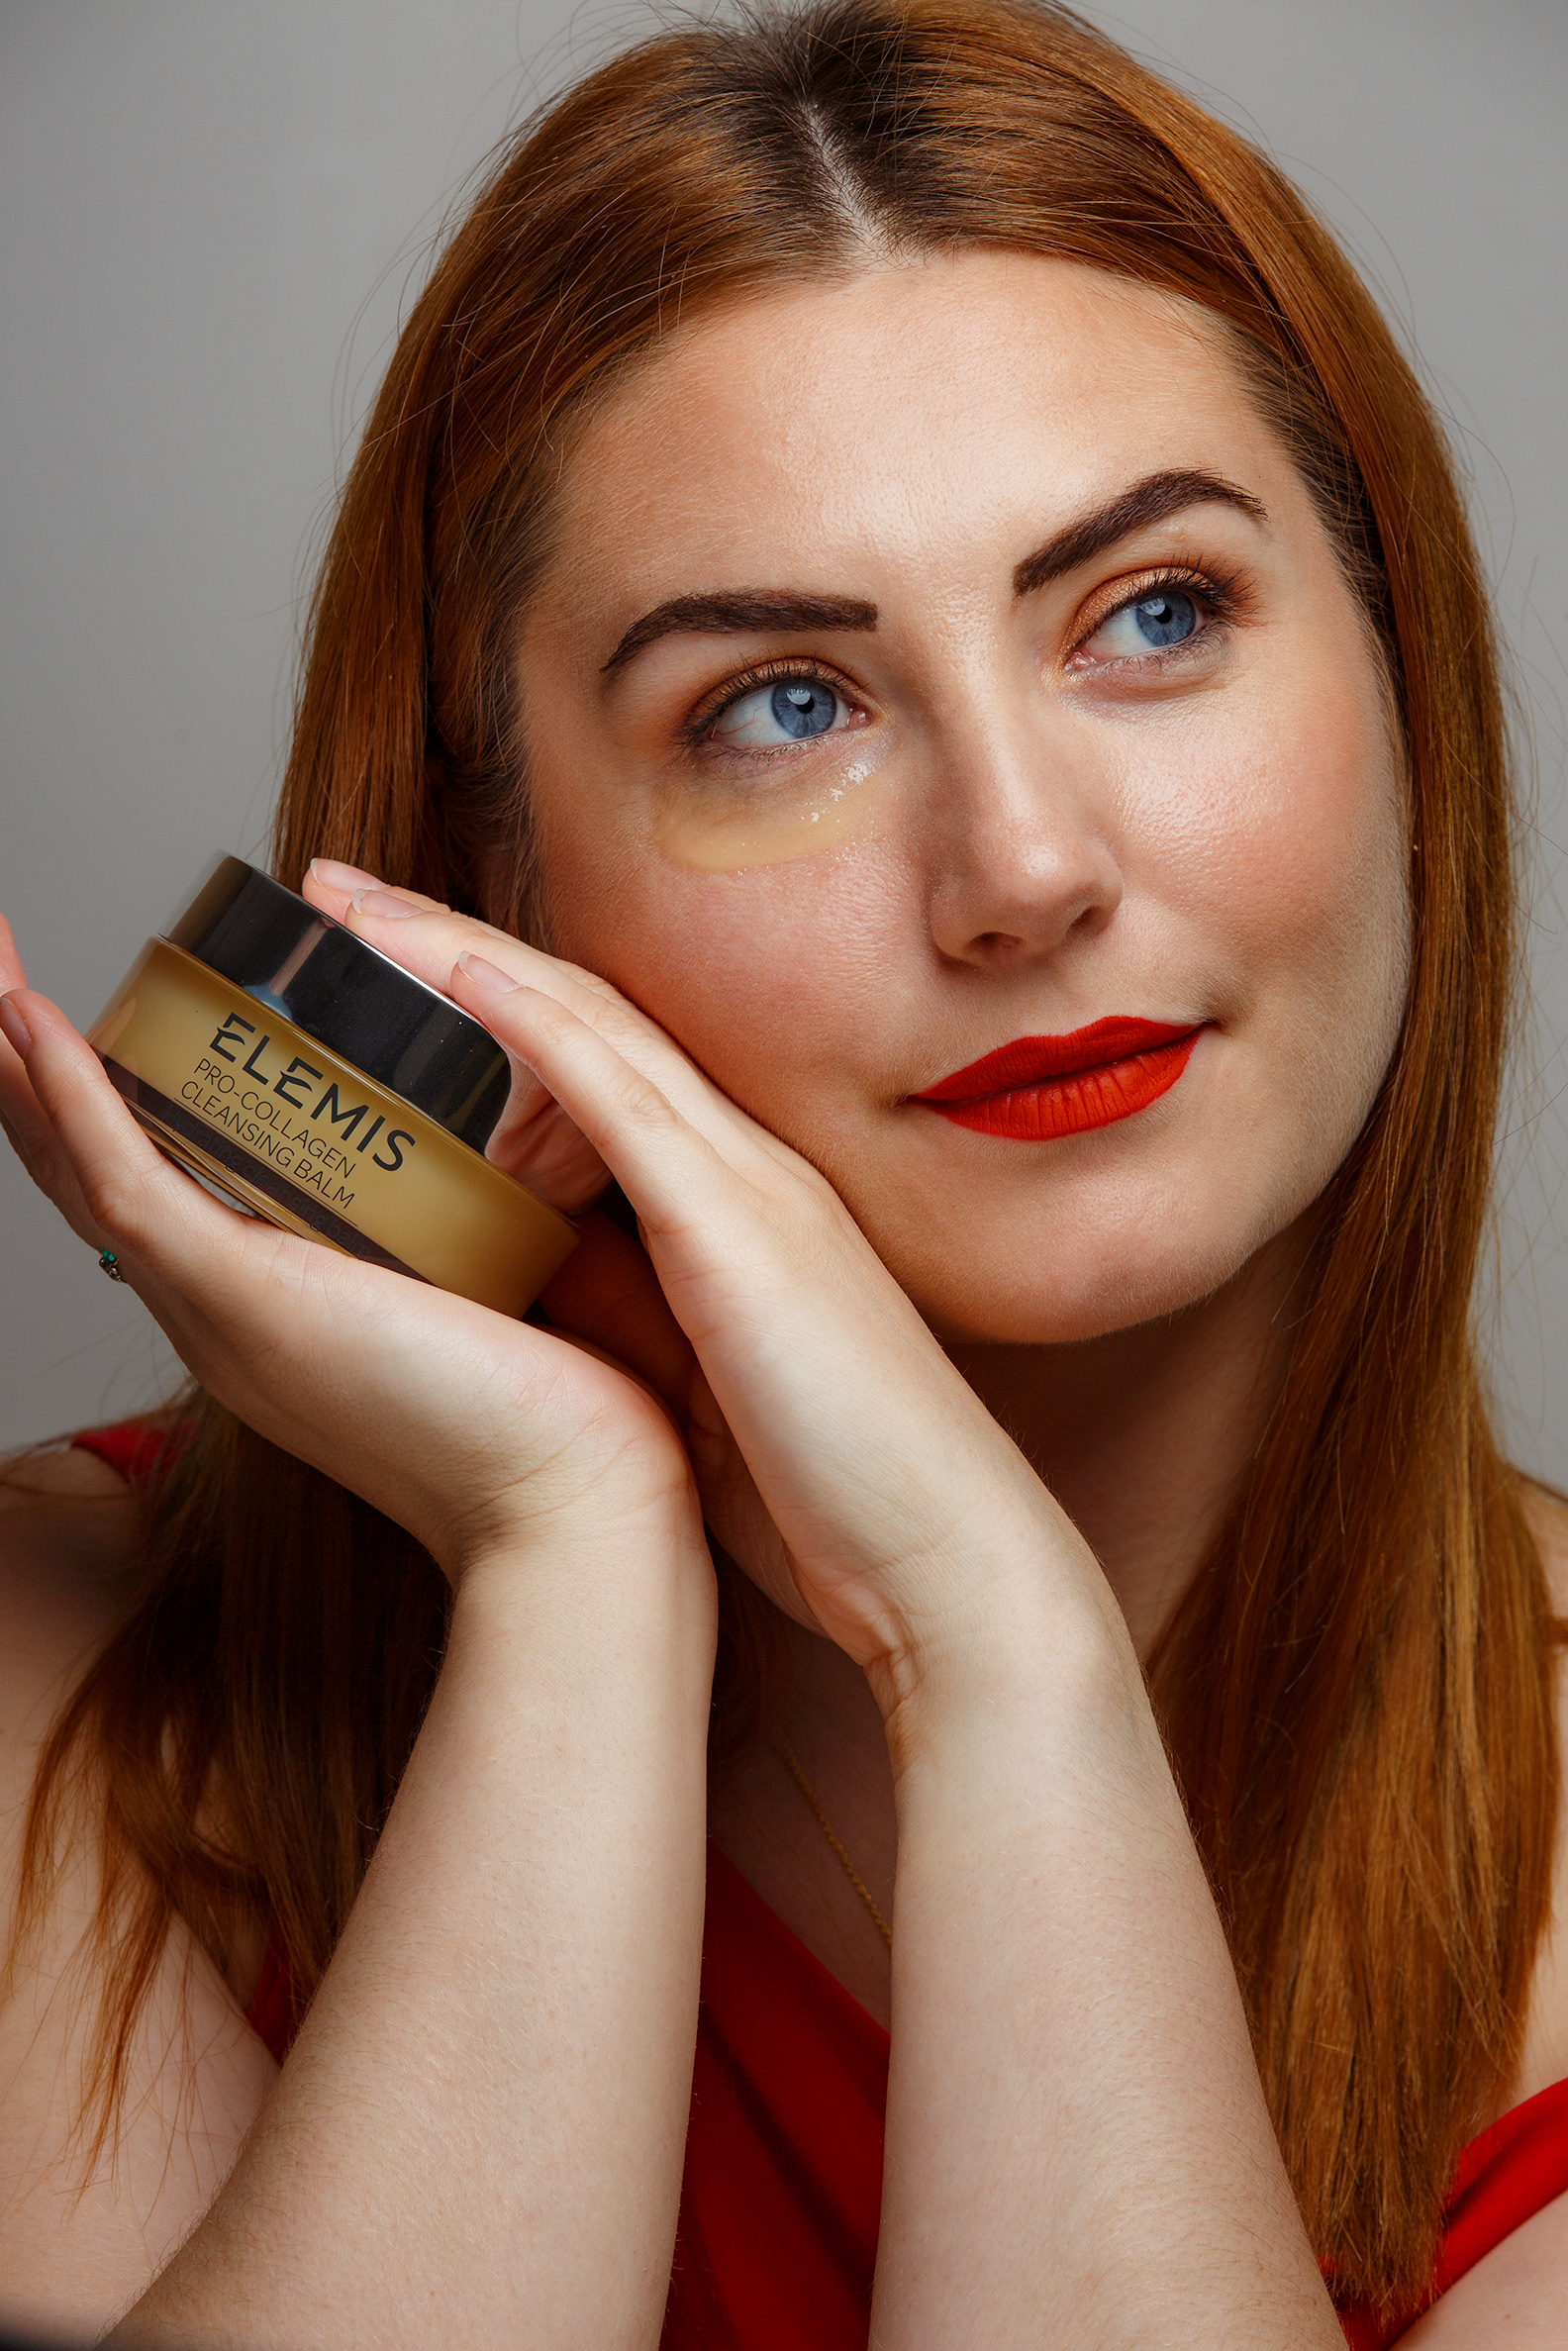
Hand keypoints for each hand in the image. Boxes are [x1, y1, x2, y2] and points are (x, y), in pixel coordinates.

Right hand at [0, 911, 704, 1585]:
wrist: (571, 1511)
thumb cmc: (547, 1421)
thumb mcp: (479, 1302)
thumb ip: (451, 1244)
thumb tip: (477, 1178)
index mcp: (259, 1311)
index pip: (149, 1189)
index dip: (98, 1103)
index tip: (79, 1014)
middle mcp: (214, 1311)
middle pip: (83, 1174)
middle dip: (26, 1071)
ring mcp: (215, 1306)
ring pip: (77, 1168)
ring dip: (20, 1061)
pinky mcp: (242, 1297)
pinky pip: (127, 1184)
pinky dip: (76, 1100)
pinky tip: (37, 1029)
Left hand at [294, 866, 1105, 1711]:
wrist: (949, 1560)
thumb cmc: (834, 1493)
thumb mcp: (699, 1376)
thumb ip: (625, 1302)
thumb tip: (521, 1261)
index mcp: (737, 1200)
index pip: (593, 1055)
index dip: (483, 993)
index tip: (375, 959)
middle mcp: (744, 1166)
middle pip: (577, 1011)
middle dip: (447, 942)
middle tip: (331, 896)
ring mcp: (750, 1189)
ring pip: (589, 1029)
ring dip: (461, 956)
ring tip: (349, 911)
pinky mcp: (742, 1239)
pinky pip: (628, 1107)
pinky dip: (541, 1034)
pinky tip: (463, 979)